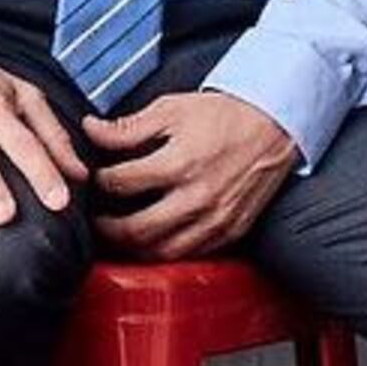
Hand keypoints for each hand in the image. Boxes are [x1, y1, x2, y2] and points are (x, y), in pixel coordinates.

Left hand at [83, 91, 297, 258]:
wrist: (275, 125)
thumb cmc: (225, 116)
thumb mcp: (172, 110)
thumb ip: (128, 127)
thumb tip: (91, 131)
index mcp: (180, 163)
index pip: (121, 184)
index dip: (99, 183)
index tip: (95, 179)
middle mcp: (198, 198)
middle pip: (135, 229)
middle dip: (106, 228)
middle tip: (95, 220)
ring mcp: (215, 220)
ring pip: (161, 252)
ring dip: (133, 248)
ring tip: (118, 236)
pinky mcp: (230, 232)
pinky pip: (190, 256)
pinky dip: (165, 253)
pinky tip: (152, 242)